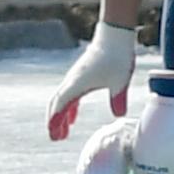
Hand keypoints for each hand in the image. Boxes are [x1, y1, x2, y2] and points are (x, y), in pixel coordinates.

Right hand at [47, 21, 139, 142]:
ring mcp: (76, 77)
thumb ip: (118, 99)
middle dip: (54, 121)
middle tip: (56, 138)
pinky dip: (69, 107)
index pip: (61, 106)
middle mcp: (72, 81)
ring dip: (60, 116)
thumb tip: (118, 115)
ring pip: (62, 99)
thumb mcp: (120, 81)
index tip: (54, 135)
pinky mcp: (82, 75)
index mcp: (77, 84)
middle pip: (57, 104)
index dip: (55, 121)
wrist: (114, 35)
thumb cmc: (116, 56)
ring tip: (63, 133)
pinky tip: (73, 117)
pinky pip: (70, 94)